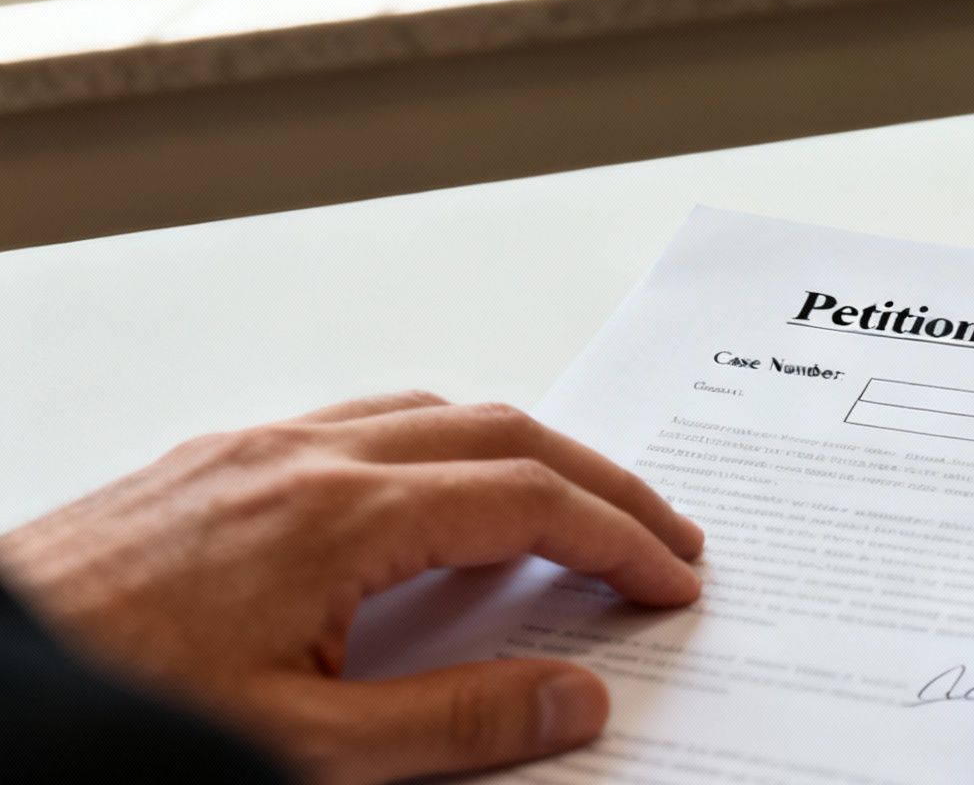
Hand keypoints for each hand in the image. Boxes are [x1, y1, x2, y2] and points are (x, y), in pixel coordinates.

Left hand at [0, 392, 702, 783]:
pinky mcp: (212, 463)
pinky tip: (440, 495)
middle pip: (501, 431)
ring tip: (576, 508)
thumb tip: (578, 698)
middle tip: (665, 534)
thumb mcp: (301, 753)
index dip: (620, 537)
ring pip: (432, 412)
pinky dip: (441, 444)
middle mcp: (303, 456)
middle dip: (601, 480)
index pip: (529, 502)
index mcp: (337, 517)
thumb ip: (455, 724)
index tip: (672, 577)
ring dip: (524, 451)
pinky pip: (362, 420)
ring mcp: (253, 449)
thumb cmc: (112, 722)